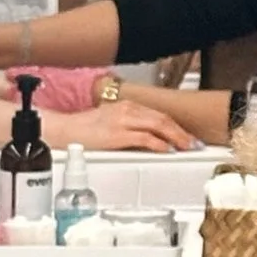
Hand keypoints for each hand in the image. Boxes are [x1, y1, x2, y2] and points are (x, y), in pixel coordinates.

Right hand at [66, 96, 200, 152]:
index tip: (187, 137)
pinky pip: (144, 137)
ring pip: (158, 125)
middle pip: (162, 118)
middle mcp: (127, 110)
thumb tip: (148, 141)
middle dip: (181, 132)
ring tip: (186, 147)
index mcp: (126, 106)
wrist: (62, 131)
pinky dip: (159, 144)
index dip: (176, 126)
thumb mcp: (109, 123)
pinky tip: (167, 150)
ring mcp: (122, 121)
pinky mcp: (116, 134)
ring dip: (176, 137)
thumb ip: (129, 128)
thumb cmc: (82, 131)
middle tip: (194, 144)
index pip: (158, 115)